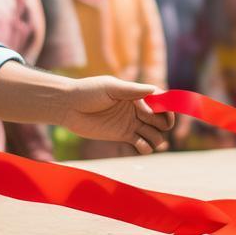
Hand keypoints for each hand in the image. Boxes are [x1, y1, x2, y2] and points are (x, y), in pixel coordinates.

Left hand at [58, 76, 174, 154]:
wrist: (68, 107)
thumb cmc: (87, 92)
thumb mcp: (110, 87)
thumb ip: (132, 90)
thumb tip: (154, 90)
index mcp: (136, 94)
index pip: (160, 101)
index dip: (167, 108)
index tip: (166, 114)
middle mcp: (136, 109)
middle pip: (160, 119)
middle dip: (161, 123)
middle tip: (146, 122)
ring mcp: (131, 123)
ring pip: (154, 133)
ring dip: (156, 138)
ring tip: (148, 139)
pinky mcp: (123, 136)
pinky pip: (141, 144)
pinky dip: (146, 147)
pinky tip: (141, 146)